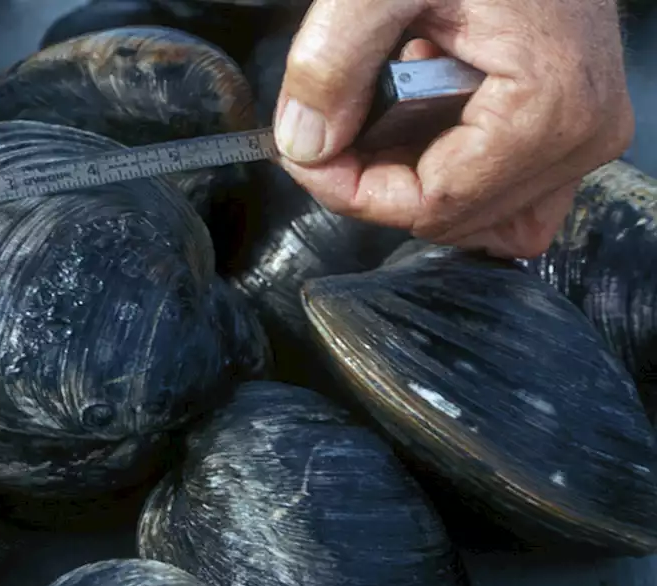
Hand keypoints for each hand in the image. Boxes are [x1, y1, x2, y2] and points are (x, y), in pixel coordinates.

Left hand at [272, 0, 634, 258]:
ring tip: (379, 113)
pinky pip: (507, 190)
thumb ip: (331, 64)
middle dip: (378, 183)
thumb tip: (303, 144)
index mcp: (547, 108)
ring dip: (413, 178)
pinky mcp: (575, 123)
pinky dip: (450, 167)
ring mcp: (586, 132)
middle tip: (335, 125)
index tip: (307, 152)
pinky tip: (418, 116)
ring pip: (480, 215)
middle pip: (453, 218)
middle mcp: (583, 134)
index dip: (353, 190)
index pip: (431, 207)